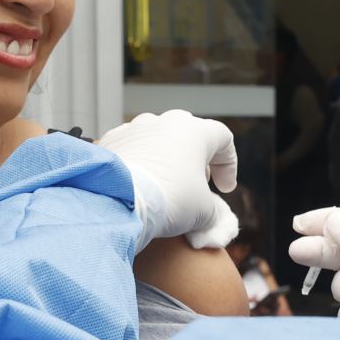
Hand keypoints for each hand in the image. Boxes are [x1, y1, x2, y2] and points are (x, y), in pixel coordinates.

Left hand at [98, 111, 239, 250]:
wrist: (120, 201)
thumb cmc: (169, 199)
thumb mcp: (204, 211)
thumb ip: (214, 210)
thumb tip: (210, 217)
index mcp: (194, 131)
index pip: (223, 138)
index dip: (228, 165)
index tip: (224, 190)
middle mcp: (165, 122)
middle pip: (188, 134)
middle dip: (195, 159)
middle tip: (196, 184)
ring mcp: (135, 128)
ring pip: (157, 138)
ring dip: (165, 158)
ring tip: (164, 183)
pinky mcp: (111, 140)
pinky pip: (130, 148)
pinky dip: (138, 162)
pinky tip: (138, 183)